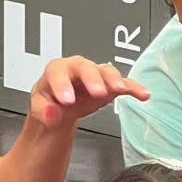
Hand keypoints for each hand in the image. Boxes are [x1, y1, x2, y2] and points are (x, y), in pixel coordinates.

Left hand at [30, 57, 148, 129]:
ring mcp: (95, 74)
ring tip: (120, 90)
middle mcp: (77, 68)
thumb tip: (51, 114)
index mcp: (57, 70)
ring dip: (114, 79)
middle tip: (97, 92)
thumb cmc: (49, 100)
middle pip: (85, 68)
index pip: (58, 72)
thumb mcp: (39, 107)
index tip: (67, 101)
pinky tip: (143, 95)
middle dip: (92, 79)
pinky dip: (133, 88)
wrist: (60, 104)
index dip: (63, 85)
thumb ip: (43, 111)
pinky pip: (123, 83)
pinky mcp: (109, 84)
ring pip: (106, 71)